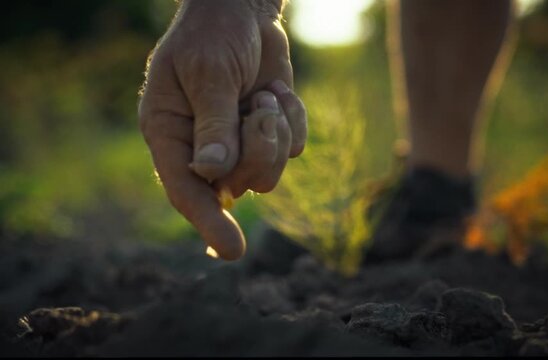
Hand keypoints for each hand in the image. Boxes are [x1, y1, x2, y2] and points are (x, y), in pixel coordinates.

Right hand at [138, 0, 306, 259]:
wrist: (243, 11)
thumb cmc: (212, 35)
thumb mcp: (208, 72)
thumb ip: (213, 123)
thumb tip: (214, 174)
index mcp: (170, 134)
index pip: (185, 191)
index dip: (207, 223)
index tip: (232, 252)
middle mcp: (203, 148)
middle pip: (239, 185)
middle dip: (260, 149)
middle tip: (259, 107)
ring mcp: (239, 144)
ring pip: (270, 173)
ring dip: (277, 133)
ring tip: (265, 96)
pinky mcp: (270, 134)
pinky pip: (295, 147)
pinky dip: (294, 119)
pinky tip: (277, 91)